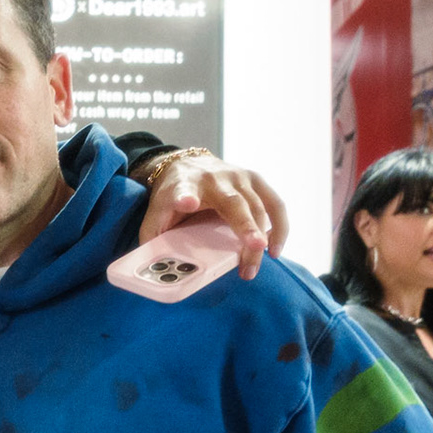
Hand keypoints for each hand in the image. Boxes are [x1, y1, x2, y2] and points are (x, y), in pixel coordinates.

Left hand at [138, 153, 287, 279]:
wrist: (187, 164)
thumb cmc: (173, 194)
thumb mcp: (157, 211)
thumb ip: (152, 235)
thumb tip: (153, 269)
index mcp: (185, 184)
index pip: (183, 190)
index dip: (185, 197)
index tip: (187, 202)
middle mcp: (215, 179)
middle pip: (234, 203)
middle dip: (246, 226)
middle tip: (256, 248)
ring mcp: (239, 177)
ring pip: (258, 207)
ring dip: (263, 236)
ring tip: (259, 263)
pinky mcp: (256, 181)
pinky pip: (275, 204)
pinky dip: (280, 227)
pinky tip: (275, 250)